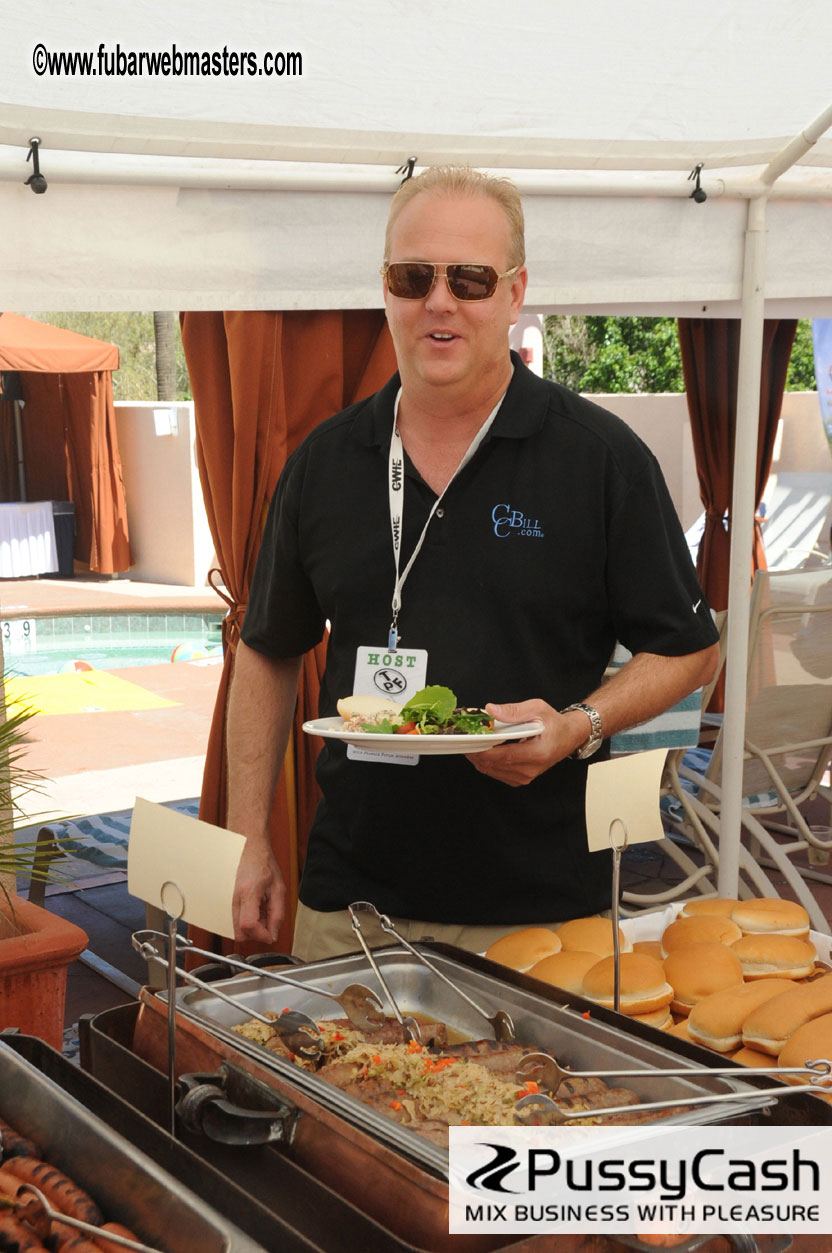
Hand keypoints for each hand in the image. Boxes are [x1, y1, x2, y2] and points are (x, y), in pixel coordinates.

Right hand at [232, 835, 286, 943]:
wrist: (247, 847)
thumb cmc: (262, 863)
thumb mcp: (279, 888)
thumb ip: (277, 914)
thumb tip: (273, 934)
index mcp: (247, 892)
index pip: (248, 925)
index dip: (261, 935)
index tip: (270, 934)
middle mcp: (232, 897)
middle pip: (239, 934)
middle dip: (255, 933)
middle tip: (266, 919)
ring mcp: (224, 899)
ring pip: (233, 930)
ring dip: (249, 927)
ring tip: (259, 910)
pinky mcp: (222, 901)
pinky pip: (230, 921)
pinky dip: (242, 920)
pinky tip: (251, 908)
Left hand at [466, 699, 581, 785]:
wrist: (569, 737)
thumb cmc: (553, 723)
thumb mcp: (537, 709)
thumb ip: (513, 711)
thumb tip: (490, 710)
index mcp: (537, 753)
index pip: (501, 756)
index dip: (480, 749)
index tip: (467, 740)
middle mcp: (530, 769)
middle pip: (493, 765)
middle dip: (475, 752)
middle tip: (464, 739)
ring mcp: (526, 777)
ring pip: (492, 771)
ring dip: (479, 758)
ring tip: (472, 742)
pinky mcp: (521, 779)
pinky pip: (497, 773)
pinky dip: (487, 763)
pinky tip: (484, 750)